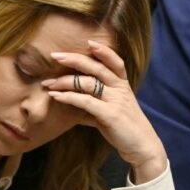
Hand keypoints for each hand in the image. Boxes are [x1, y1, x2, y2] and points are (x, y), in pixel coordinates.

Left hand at [44, 40, 166, 183]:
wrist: (141, 148)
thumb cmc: (123, 129)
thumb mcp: (109, 112)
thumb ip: (93, 105)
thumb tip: (73, 105)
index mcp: (123, 85)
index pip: (115, 62)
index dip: (103, 51)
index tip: (88, 42)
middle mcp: (120, 90)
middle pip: (97, 67)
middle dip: (75, 59)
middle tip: (54, 55)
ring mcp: (116, 101)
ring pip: (88, 83)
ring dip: (65, 81)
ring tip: (48, 83)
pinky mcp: (110, 115)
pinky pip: (86, 102)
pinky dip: (69, 97)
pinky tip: (56, 97)